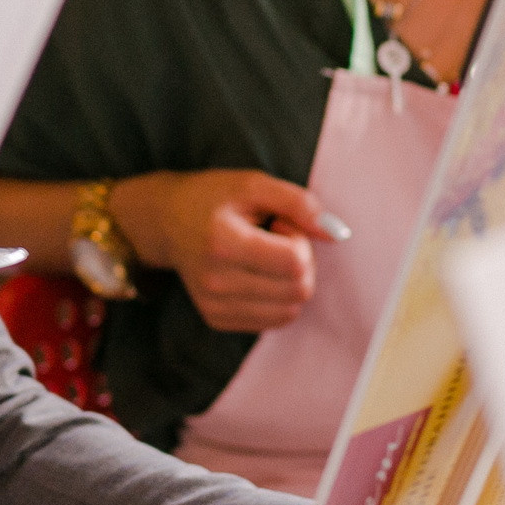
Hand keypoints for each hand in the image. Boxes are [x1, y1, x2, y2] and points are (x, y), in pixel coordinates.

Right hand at [111, 170, 337, 332]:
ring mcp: (214, 305)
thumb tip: (338, 233)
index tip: (279, 223)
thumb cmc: (212, 197)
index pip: (295, 262)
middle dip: (299, 262)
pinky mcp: (216, 319)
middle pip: (299, 290)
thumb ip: (299, 202)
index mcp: (223, 242)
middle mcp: (215, 281)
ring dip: (289, 282)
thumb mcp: (253, 184)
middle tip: (273, 239)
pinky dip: (276, 298)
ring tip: (263, 257)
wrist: (166, 222)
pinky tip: (254, 274)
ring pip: (290, 311)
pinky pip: (273, 321)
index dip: (299, 239)